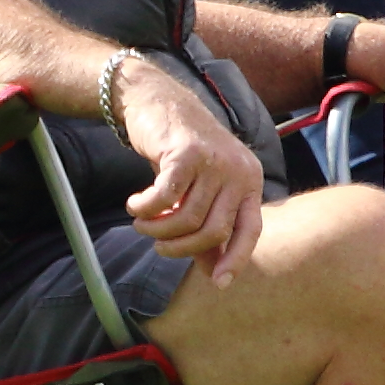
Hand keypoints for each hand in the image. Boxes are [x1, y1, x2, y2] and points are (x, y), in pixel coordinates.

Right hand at [111, 55, 269, 278]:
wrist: (157, 101)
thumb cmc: (181, 152)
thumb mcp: (201, 189)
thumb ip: (210, 226)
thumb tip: (214, 272)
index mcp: (249, 181)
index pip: (250, 230)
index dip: (235, 259)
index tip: (218, 283)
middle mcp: (239, 171)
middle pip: (214, 230)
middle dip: (181, 247)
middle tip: (158, 246)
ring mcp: (215, 161)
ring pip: (187, 218)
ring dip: (158, 229)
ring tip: (142, 223)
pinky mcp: (186, 153)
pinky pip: (165, 198)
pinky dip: (146, 208)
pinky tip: (135, 204)